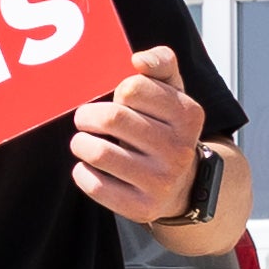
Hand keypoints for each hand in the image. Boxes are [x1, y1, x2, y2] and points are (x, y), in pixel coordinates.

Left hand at [66, 48, 210, 230]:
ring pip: (98, 153)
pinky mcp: (143, 207)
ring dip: (80, 143)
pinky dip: (82, 173)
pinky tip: (89, 167)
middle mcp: (179, 149)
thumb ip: (161, 63)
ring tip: (83, 142)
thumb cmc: (166, 129)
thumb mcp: (173, 93)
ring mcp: (162, 181)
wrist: (183, 185)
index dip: (117, 91)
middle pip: (112, 118)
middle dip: (87, 115)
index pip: (133, 87)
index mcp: (188, 115)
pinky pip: (95, 186)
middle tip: (84, 119)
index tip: (118, 99)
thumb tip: (138, 61)